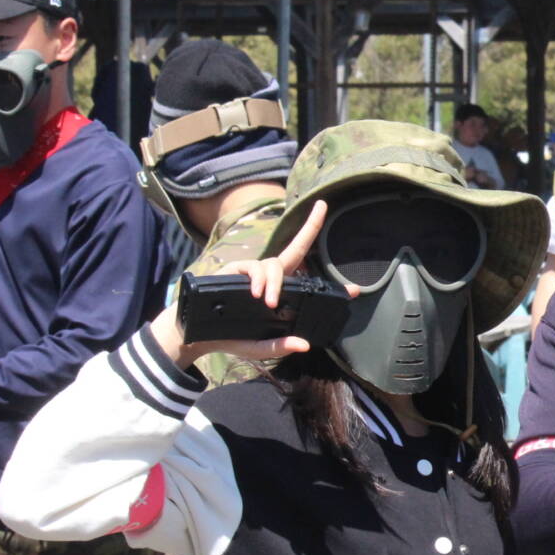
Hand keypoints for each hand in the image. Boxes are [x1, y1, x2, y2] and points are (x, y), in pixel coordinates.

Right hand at [150, 201, 356, 370]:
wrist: (199, 335)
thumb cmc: (232, 337)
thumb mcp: (261, 347)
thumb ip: (281, 346)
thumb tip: (305, 345)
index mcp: (282, 295)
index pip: (308, 284)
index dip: (332, 286)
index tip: (355, 291)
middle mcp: (271, 278)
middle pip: (296, 248)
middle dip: (310, 225)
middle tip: (322, 207)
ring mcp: (254, 272)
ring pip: (274, 264)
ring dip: (275, 282)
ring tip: (267, 302)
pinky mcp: (236, 271)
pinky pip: (253, 268)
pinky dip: (258, 279)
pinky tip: (257, 293)